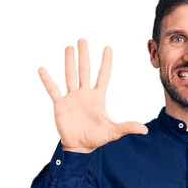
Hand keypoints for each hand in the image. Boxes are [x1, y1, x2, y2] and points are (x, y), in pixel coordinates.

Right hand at [38, 38, 147, 152]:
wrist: (79, 147)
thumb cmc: (96, 139)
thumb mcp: (113, 132)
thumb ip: (127, 127)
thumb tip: (145, 130)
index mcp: (97, 97)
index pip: (103, 76)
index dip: (105, 62)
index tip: (107, 48)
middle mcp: (84, 94)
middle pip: (85, 71)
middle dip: (84, 55)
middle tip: (83, 40)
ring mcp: (72, 98)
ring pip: (70, 75)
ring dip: (69, 62)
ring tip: (69, 47)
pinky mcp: (60, 105)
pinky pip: (53, 89)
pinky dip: (48, 80)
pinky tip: (43, 69)